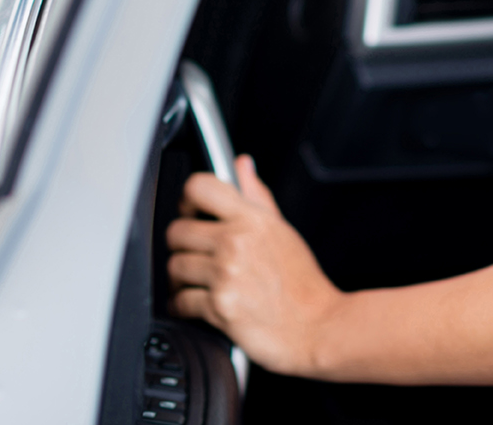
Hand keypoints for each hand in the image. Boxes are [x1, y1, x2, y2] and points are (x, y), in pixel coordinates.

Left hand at [166, 156, 343, 376]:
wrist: (318, 327)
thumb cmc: (303, 284)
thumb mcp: (282, 230)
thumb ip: (256, 196)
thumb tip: (241, 165)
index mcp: (252, 220)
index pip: (200, 187)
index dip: (188, 199)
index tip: (190, 211)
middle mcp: (235, 243)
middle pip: (177, 231)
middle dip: (182, 246)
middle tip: (194, 254)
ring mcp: (226, 275)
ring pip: (174, 267)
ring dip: (180, 279)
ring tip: (196, 283)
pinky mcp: (219, 307)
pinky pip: (179, 301)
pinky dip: (183, 306)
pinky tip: (198, 305)